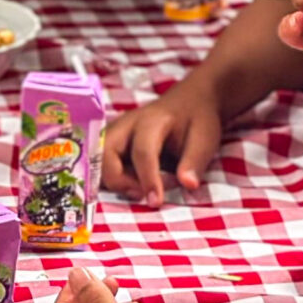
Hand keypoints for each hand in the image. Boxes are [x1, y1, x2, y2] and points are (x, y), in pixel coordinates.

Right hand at [102, 70, 224, 207]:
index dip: (147, 179)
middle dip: (118, 180)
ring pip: (98, 159)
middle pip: (106, 153)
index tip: (156, 202)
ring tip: (138, 189)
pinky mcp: (113, 140)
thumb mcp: (205, 139)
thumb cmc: (198, 119)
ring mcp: (117, 131)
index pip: (143, 151)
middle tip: (141, 194)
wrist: (190, 100)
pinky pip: (101, 162)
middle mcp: (127, 124)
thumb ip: (194, 162)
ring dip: (112, 179)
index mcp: (152, 121)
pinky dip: (111, 177)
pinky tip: (131, 184)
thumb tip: (188, 185)